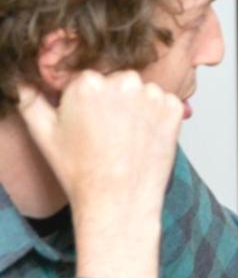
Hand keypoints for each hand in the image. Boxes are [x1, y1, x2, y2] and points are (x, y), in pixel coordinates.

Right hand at [17, 73, 181, 277]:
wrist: (118, 198)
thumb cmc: (79, 169)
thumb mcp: (44, 133)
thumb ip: (30, 100)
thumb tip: (23, 82)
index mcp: (88, 83)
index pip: (88, 79)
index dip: (86, 101)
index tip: (87, 122)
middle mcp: (123, 82)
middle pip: (117, 80)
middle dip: (113, 99)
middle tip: (107, 131)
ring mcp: (152, 95)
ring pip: (141, 91)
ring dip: (136, 105)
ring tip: (126, 136)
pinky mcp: (173, 109)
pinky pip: (165, 102)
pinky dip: (158, 115)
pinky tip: (144, 137)